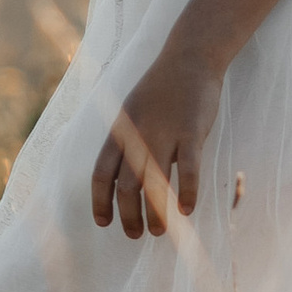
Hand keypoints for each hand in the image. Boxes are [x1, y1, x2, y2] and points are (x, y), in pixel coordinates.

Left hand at [92, 42, 223, 238]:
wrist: (189, 57)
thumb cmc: (161, 89)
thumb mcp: (131, 111)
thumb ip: (126, 142)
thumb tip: (123, 180)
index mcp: (120, 129)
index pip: (101, 172)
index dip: (100, 201)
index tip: (104, 222)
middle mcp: (138, 133)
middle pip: (126, 185)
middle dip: (129, 215)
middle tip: (136, 234)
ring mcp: (165, 132)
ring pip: (154, 182)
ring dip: (155, 213)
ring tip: (159, 230)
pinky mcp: (192, 131)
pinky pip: (189, 168)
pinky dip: (187, 192)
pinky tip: (187, 209)